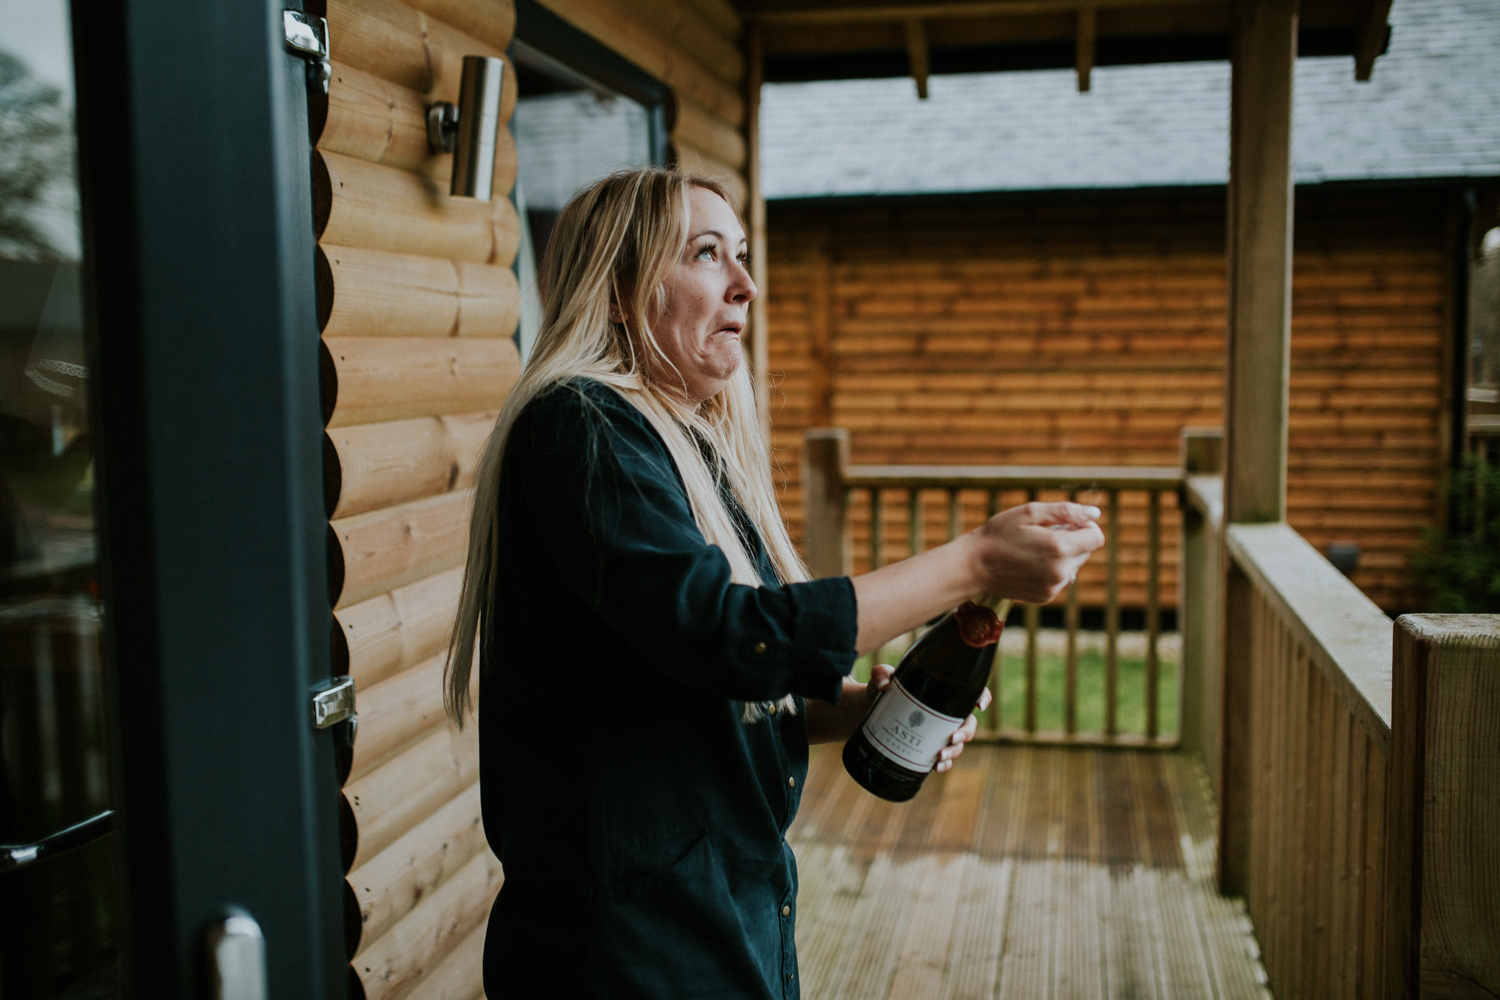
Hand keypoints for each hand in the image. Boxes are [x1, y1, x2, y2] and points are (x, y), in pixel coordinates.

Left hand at [864, 664, 990, 771]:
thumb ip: (882, 675)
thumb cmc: (883, 688)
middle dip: (965, 734)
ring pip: (959, 745)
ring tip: (939, 756)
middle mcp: (947, 713)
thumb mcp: (882, 676)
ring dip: (953, 752)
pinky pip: (945, 759)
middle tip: (952, 738)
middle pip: (969, 724)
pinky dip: (944, 765)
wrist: (871, 709)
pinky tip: (936, 767)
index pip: (973, 692)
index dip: (983, 697)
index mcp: (944, 691)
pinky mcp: (930, 747)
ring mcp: (940, 732)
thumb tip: (885, 685)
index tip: (978, 705)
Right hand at [967, 502, 1103, 604]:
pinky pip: (1060, 579)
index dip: (1085, 525)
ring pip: (1073, 566)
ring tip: (1033, 549)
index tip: (1067, 522)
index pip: (1096, 537)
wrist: (973, 566)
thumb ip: (1066, 511)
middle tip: (1044, 534)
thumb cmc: (999, 534)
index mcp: (1059, 547)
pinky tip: (1028, 564)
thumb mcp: (1029, 513)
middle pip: (1087, 551)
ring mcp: (1053, 587)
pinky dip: (1051, 569)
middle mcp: (1060, 571)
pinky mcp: (1045, 596)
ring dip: (1062, 555)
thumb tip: (1095, 513)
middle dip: (1072, 539)